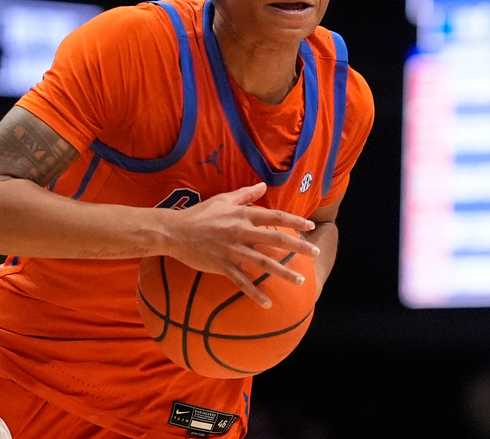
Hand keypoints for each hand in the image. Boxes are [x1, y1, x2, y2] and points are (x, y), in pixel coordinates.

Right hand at [164, 182, 319, 307]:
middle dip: (298, 246)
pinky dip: (254, 293)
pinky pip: (242, 282)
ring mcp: (232, 250)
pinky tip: (267, 303)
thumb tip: (263, 185)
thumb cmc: (198, 214)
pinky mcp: (222, 265)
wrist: (174, 231)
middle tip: (315, 252)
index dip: (294, 221)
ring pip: (264, 263)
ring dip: (284, 272)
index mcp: (242, 215)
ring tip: (301, 281)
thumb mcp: (222, 200)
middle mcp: (241, 232)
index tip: (310, 226)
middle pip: (275, 239)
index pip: (274, 217)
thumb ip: (245, 194)